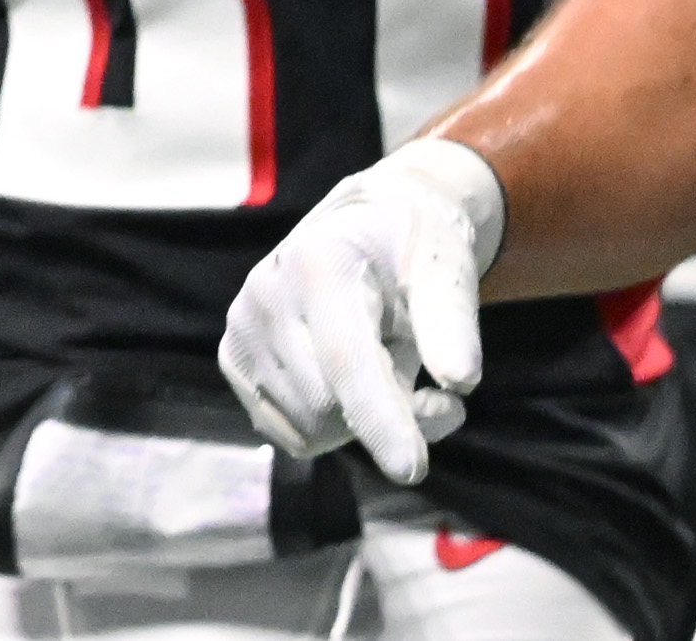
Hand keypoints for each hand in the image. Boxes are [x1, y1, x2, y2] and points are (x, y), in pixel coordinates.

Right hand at [215, 136, 503, 483]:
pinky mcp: (234, 357)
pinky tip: (352, 389)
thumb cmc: (410, 250)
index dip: (382, 419)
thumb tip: (460, 382)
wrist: (363, 225)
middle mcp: (265, 293)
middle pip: (329, 406)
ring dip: (363, 424)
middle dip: (391, 418)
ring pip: (310, 429)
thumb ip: (452, 324)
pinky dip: (332, 430)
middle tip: (432, 392)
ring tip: (387, 375)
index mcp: (318, 264)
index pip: (347, 361)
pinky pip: (289, 433)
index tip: (413, 470)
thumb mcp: (446, 270)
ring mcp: (242, 326)